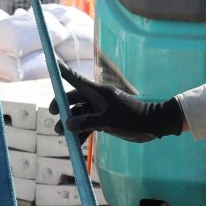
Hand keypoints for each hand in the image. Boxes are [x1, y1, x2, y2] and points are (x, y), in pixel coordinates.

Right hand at [54, 66, 185, 142]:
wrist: (153, 125)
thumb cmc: (133, 119)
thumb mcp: (109, 121)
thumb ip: (88, 122)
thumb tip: (68, 124)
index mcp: (98, 92)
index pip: (76, 79)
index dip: (63, 71)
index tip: (52, 62)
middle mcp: (98, 99)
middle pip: (74, 100)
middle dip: (63, 109)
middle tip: (54, 118)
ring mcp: (102, 110)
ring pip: (81, 115)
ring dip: (71, 124)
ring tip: (61, 135)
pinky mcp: (106, 120)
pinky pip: (89, 124)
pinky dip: (82, 131)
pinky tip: (75, 142)